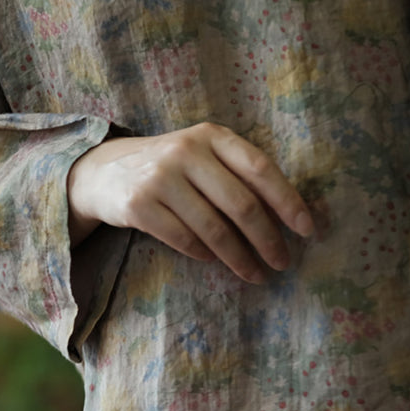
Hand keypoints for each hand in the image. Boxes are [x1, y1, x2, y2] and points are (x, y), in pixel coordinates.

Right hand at [67, 122, 313, 284]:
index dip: (287, 201)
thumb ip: (236, 175)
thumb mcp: (201, 156)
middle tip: (282, 264)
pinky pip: (183, 239)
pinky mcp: (138, 205)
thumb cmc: (168, 169)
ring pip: (213, 228)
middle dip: (267, 239)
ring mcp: (160, 178)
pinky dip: (203, 254)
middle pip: (241, 205)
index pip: (260, 169)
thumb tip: (286, 218)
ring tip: (255, 275)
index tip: (307, 230)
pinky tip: (213, 261)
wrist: (103, 172)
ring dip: (239, 258)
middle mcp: (186, 152)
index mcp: (211, 135)